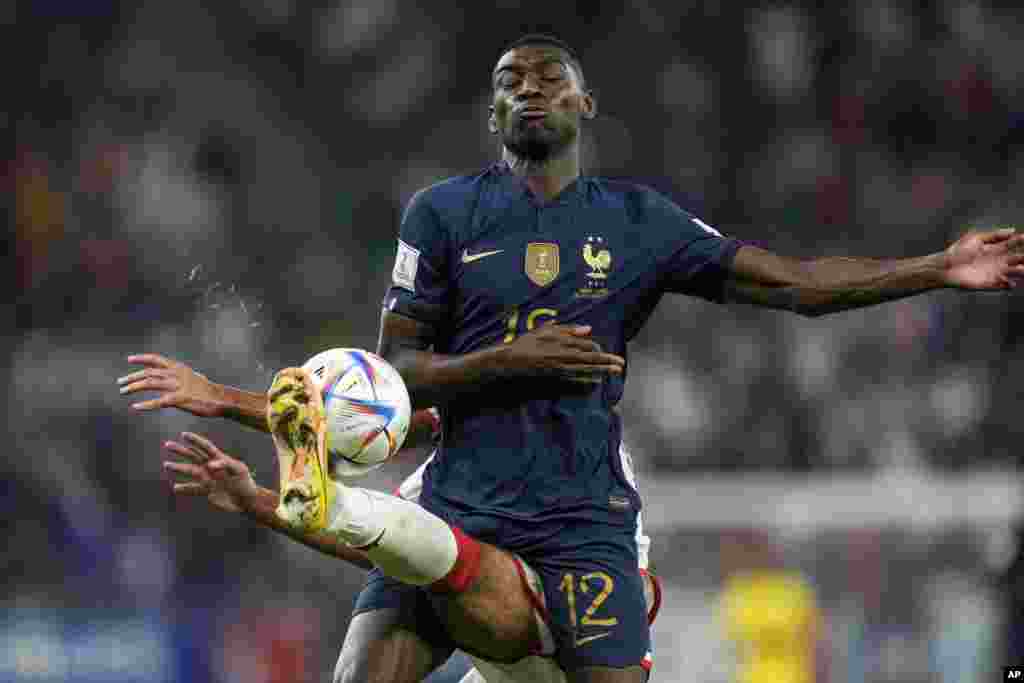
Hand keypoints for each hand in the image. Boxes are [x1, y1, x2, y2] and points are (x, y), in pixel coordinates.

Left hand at [118, 354, 222, 415]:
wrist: (222, 399)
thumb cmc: (207, 391)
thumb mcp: (193, 377)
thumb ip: (179, 376)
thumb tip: (170, 375)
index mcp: (179, 368)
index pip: (157, 359)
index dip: (141, 359)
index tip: (129, 359)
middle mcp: (177, 374)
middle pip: (149, 372)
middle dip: (132, 377)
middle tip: (120, 383)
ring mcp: (178, 386)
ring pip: (150, 384)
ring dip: (134, 387)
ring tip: (123, 391)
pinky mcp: (180, 399)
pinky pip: (159, 402)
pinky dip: (146, 404)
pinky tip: (136, 407)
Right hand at [163, 432, 258, 513]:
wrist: (247, 501)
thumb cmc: (246, 483)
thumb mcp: (239, 471)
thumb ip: (225, 465)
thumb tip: (209, 465)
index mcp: (220, 459)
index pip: (206, 447)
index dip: (195, 440)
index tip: (184, 435)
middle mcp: (211, 467)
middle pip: (194, 456)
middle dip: (181, 450)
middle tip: (167, 444)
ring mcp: (208, 478)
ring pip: (190, 471)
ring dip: (178, 468)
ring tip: (166, 464)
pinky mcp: (207, 490)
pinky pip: (193, 489)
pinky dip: (184, 489)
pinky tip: (175, 488)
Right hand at [499, 324, 624, 381]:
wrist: (511, 361)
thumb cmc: (527, 343)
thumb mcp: (546, 330)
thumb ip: (567, 329)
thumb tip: (588, 329)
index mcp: (562, 343)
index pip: (586, 346)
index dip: (596, 349)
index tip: (603, 352)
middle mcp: (563, 357)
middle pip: (590, 358)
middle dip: (607, 361)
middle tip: (621, 363)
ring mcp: (560, 369)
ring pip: (586, 369)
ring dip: (602, 370)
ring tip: (615, 371)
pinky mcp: (556, 377)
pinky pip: (576, 377)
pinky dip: (588, 377)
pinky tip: (597, 379)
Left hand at [944, 228, 1023, 289]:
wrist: (944, 267)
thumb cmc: (957, 252)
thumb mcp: (975, 239)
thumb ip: (993, 235)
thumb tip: (1012, 230)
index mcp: (993, 248)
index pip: (1012, 244)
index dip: (1019, 241)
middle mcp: (996, 260)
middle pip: (1016, 258)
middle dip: (1023, 257)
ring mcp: (993, 272)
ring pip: (1012, 272)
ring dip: (1019, 271)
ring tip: (1022, 269)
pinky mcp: (988, 283)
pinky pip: (1002, 285)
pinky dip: (1008, 285)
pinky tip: (1011, 283)